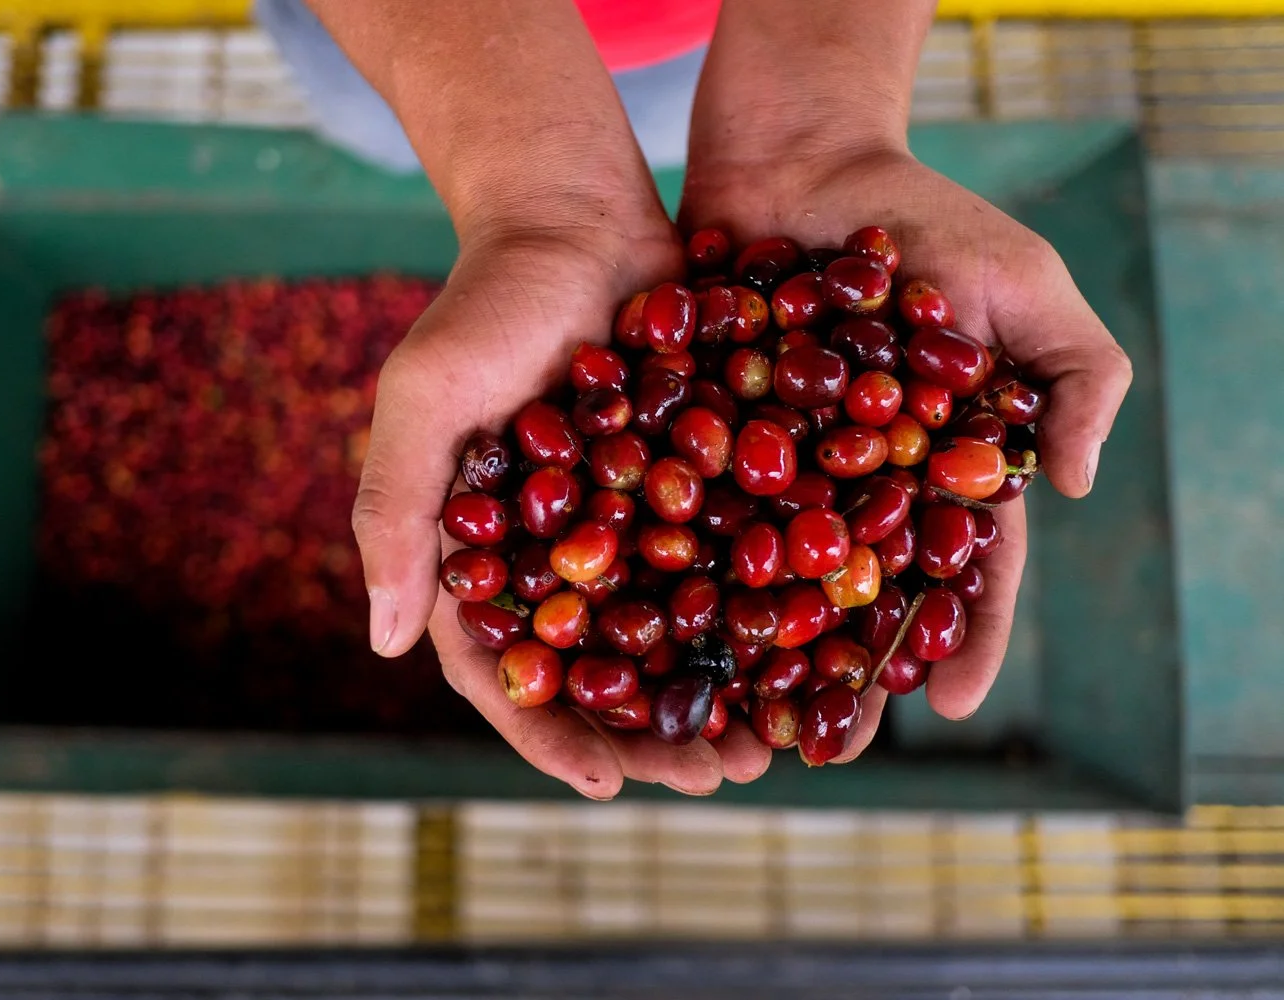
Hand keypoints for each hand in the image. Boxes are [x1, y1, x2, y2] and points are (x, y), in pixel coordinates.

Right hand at [354, 216, 773, 797]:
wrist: (578, 215)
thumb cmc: (486, 303)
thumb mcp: (425, 398)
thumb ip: (396, 510)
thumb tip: (384, 641)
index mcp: (479, 553)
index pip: (503, 670)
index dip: (549, 733)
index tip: (606, 785)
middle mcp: (553, 554)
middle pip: (598, 673)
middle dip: (651, 734)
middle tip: (713, 777)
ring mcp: (624, 524)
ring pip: (670, 634)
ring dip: (715, 691)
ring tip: (769, 744)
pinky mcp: (690, 483)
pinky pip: (725, 564)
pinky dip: (762, 612)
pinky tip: (810, 651)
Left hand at [682, 145, 1132, 759]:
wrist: (802, 155)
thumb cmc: (928, 219)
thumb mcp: (1029, 285)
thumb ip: (1075, 378)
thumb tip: (1068, 487)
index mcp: (935, 464)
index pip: (959, 565)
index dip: (960, 633)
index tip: (950, 701)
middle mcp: (852, 481)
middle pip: (853, 592)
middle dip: (845, 669)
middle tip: (827, 748)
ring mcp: (774, 463)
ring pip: (765, 573)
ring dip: (755, 648)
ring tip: (740, 716)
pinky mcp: (700, 436)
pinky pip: (690, 513)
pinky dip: (677, 568)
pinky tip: (662, 628)